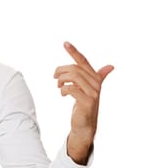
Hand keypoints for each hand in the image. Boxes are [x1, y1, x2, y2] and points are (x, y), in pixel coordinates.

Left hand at [54, 41, 113, 163]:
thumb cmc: (85, 104)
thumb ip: (98, 76)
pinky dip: (63, 90)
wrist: (85, 125)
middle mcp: (96, 84)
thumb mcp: (88, 88)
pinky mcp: (87, 102)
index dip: (74, 52)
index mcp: (95, 78)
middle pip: (75, 69)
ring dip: (61, 80)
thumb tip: (111, 66)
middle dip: (61, 71)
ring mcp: (93, 93)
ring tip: (58, 85)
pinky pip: (71, 89)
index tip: (65, 42)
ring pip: (73, 77)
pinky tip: (62, 93)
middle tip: (55, 77)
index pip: (83, 62)